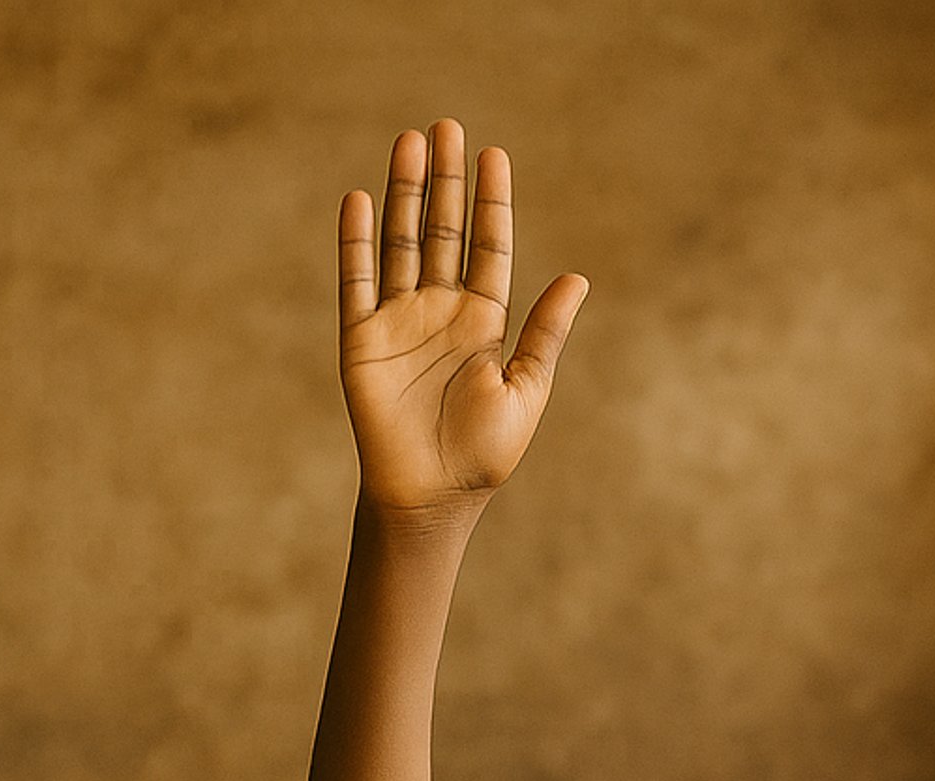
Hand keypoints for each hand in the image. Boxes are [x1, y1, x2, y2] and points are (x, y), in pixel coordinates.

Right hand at [339, 121, 587, 517]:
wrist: (430, 499)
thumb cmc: (482, 457)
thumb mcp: (526, 391)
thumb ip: (545, 334)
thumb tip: (578, 278)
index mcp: (484, 322)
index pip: (488, 247)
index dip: (490, 202)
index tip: (493, 155)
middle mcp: (441, 312)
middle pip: (443, 231)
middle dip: (446, 180)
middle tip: (447, 127)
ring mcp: (400, 322)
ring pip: (402, 242)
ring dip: (405, 193)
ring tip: (409, 141)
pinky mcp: (363, 341)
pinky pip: (357, 281)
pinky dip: (356, 242)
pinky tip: (358, 199)